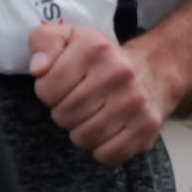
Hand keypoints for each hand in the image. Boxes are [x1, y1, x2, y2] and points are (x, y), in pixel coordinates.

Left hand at [29, 20, 174, 164]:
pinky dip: (102, 149)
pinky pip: (107, 154)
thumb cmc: (101, 60)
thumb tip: (38, 69)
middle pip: (64, 116)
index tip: (63, 86)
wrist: (154, 72)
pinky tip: (108, 131)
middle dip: (64, 113)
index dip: (48, 92)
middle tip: (77, 103)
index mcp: (95, 48)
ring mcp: (135, 102)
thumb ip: (43, 43)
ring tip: (91, 117)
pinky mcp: (146, 126)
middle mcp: (119, 73)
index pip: (46, 90)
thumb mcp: (69, 37)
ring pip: (84, 138)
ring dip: (81, 132)